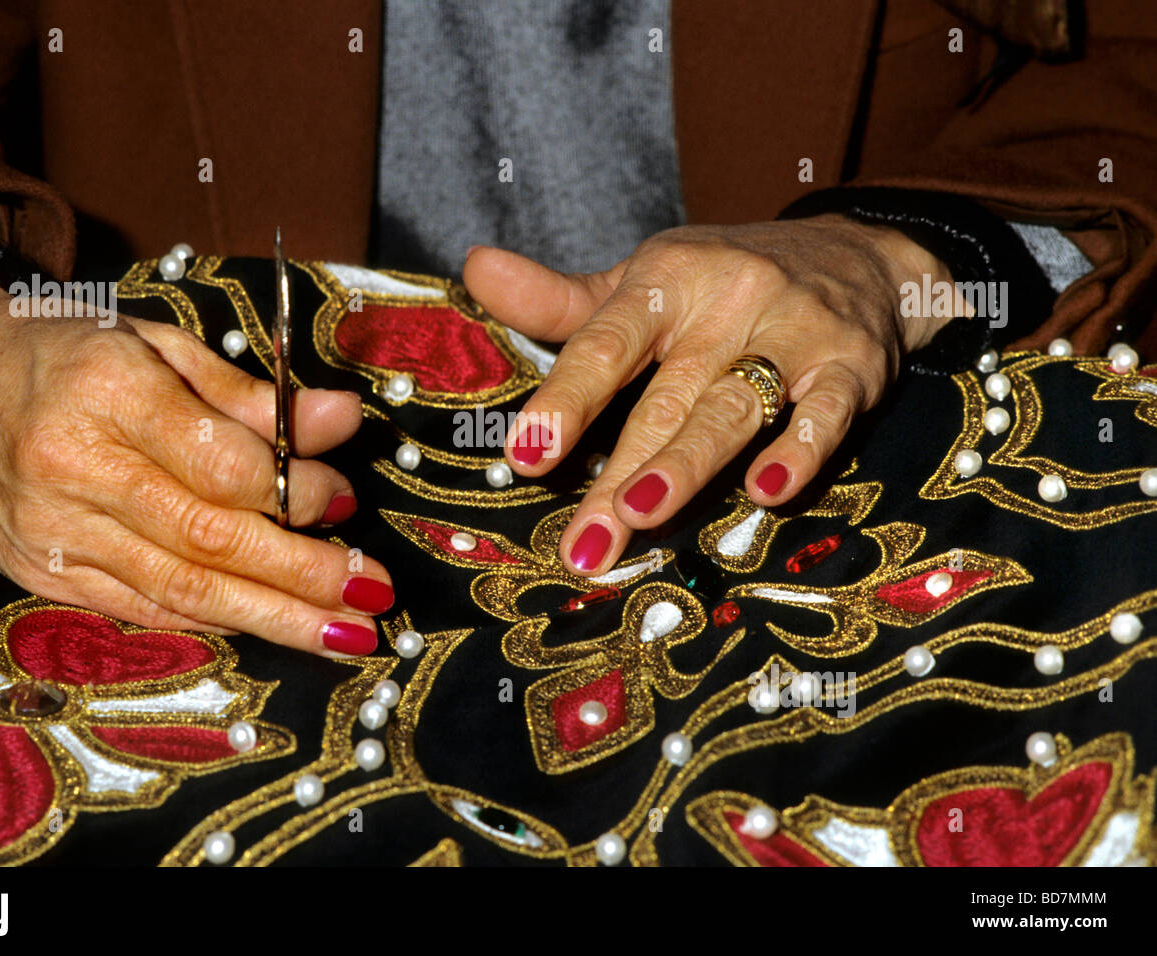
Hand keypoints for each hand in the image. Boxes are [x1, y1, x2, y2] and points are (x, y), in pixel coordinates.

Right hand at [0, 267, 389, 655]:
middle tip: (373, 592)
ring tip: (345, 632)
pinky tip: (269, 627)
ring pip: (182, 592)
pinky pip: (144, 609)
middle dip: (303, 575)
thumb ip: (250, 393)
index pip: (222, 466)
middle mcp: (74, 471)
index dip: (295, 491)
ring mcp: (53, 534)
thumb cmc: (60, 350)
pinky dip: (215, 622)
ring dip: (275, 619)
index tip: (346, 499)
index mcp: (107, 393)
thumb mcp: (156, 344)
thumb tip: (342, 418)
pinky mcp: (43, 575)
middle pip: (210, 542)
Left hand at [464, 215, 954, 575]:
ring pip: (733, 407)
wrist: (858, 254)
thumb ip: (560, 299)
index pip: (605, 343)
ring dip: (687, 466)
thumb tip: (475, 268)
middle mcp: (727, 301)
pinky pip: (826, 412)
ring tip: (641, 518)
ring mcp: (792, 332)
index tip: (525, 457)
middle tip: (583, 544)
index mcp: (666, 281)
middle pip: (664, 397)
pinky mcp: (851, 366)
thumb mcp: (644, 281)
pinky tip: (767, 492)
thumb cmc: (725, 281)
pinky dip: (799, 451)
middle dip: (619, 473)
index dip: (565, 401)